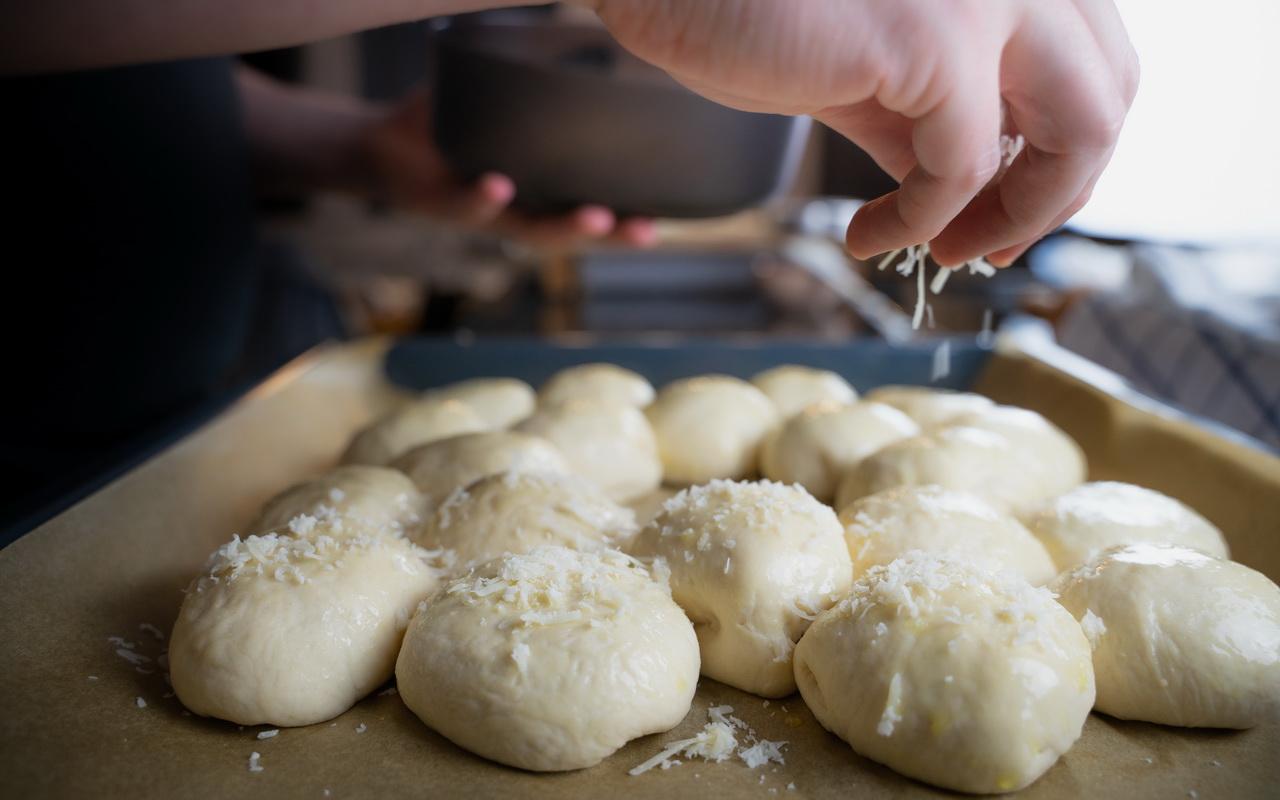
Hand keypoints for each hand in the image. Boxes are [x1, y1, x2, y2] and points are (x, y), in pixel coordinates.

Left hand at [359, 90, 657, 248]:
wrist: (379, 145)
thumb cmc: (445, 128)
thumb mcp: (492, 105)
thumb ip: (525, 84)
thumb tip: (571, 33)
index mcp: (532, 194)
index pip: (586, 212)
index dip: (623, 222)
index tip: (661, 222)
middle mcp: (512, 212)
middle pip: (570, 233)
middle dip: (609, 235)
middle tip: (646, 229)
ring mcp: (479, 214)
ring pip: (526, 230)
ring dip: (560, 226)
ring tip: (594, 216)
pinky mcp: (438, 204)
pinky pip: (465, 204)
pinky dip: (482, 198)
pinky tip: (499, 185)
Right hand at [588, 0, 1136, 265]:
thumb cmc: (746, 4)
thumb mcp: (867, 66)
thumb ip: (932, 113)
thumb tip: (974, 188)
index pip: (1093, 62)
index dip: (1063, 152)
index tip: (1004, 211)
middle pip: (1109, 95)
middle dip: (1059, 193)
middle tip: (987, 245)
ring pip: (1078, 132)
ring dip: (1016, 218)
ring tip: (941, 250)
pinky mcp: (934, 38)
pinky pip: (965, 169)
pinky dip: (922, 221)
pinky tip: (868, 235)